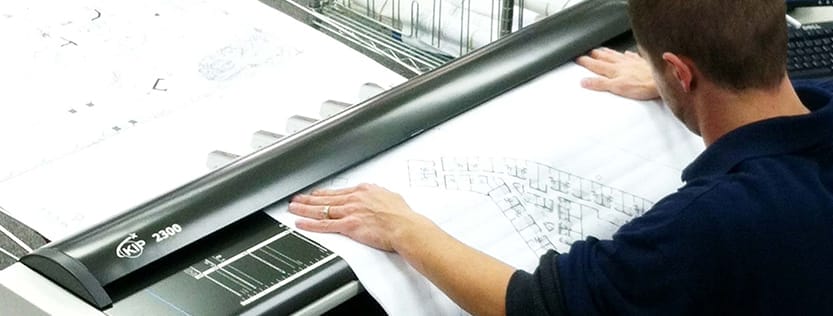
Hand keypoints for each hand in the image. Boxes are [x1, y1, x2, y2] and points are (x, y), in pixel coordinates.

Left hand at [288, 183, 435, 251]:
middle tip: (296, 198)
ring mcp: (350, 212)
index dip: (324, 193)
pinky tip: (301, 223)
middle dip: (308, 198)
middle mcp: (354, 199)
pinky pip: (324, 225)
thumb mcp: (390, 197)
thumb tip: (380, 196)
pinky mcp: (348, 226)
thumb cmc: (402, 216)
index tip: (316, 193)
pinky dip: (310, 224)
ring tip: (293, 208)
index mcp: (364, 190)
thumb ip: (380, 196)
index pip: (338, 191)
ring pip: (321, 209)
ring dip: (304, 209)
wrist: (406, 227)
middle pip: (325, 198)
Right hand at [576, 47, 659, 99]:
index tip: (578, 58)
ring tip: (601, 50)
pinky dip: (628, 54)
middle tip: (588, 52)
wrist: (663, 80)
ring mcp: (633, 62)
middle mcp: (623, 64)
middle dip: (595, 54)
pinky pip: (633, 56)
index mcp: (614, 70)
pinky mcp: (643, 63)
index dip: (586, 62)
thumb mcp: (617, 87)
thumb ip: (600, 84)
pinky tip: (627, 53)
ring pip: (617, 55)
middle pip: (606, 57)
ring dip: (608, 52)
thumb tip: (584, 82)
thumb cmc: (643, 85)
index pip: (596, 65)